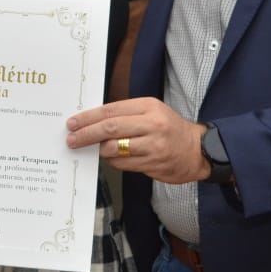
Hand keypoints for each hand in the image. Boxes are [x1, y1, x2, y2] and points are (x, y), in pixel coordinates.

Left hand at [66, 97, 209, 184]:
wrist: (198, 150)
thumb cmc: (169, 128)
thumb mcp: (151, 111)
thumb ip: (125, 114)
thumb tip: (92, 121)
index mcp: (148, 107)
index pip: (110, 110)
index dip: (88, 117)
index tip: (73, 123)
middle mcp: (151, 125)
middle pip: (110, 129)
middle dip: (86, 134)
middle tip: (71, 139)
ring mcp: (153, 146)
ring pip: (114, 148)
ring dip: (99, 150)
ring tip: (93, 149)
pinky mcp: (153, 164)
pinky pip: (123, 164)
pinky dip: (112, 161)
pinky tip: (110, 158)